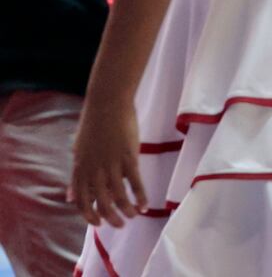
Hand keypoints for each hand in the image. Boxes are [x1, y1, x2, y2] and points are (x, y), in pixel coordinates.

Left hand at [68, 98, 143, 226]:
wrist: (108, 104)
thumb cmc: (93, 125)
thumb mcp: (78, 152)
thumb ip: (77, 177)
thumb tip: (70, 198)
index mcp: (80, 169)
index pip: (82, 200)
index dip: (90, 215)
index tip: (99, 224)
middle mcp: (94, 171)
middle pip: (101, 202)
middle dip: (110, 217)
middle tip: (119, 224)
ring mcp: (112, 165)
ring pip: (118, 196)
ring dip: (126, 210)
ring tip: (133, 216)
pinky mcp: (129, 158)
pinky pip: (135, 183)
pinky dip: (140, 196)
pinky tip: (145, 205)